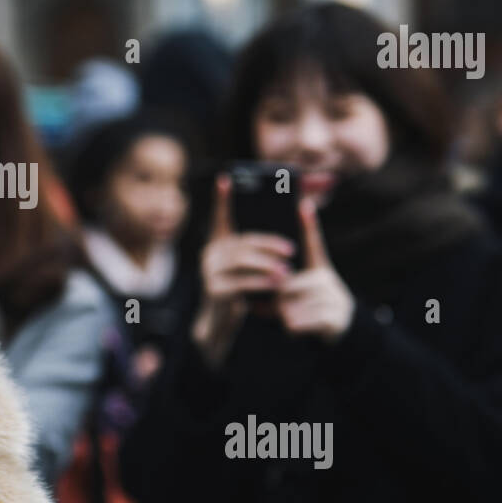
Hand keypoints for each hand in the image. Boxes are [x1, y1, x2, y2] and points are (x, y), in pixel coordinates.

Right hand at [192, 174, 295, 363]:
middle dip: (270, 244)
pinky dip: (263, 282)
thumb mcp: (247, 269)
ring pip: (243, 261)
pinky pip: (243, 282)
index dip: (222, 199)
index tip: (226, 178)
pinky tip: (278, 285)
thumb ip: (257, 252)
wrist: (220, 323)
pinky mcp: (214, 291)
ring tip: (288, 271)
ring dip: (269, 265)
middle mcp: (210, 255)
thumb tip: (285, 240)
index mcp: (218, 244)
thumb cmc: (240, 291)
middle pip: (242, 242)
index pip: (219, 217)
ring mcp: (209, 272)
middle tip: (292, 250)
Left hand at [275, 197, 354, 342]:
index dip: (309, 224)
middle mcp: (326, 278)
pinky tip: (297, 329)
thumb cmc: (310, 305)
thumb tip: (264, 287)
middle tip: (275, 307)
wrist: (341, 327)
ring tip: (291, 318)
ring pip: (289, 307)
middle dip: (275, 299)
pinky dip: (290, 328)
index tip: (303, 204)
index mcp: (318, 267)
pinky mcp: (332, 318)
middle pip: (285, 285)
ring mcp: (331, 298)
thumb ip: (280, 286)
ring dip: (283, 316)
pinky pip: (297, 322)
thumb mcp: (298, 292)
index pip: (313, 243)